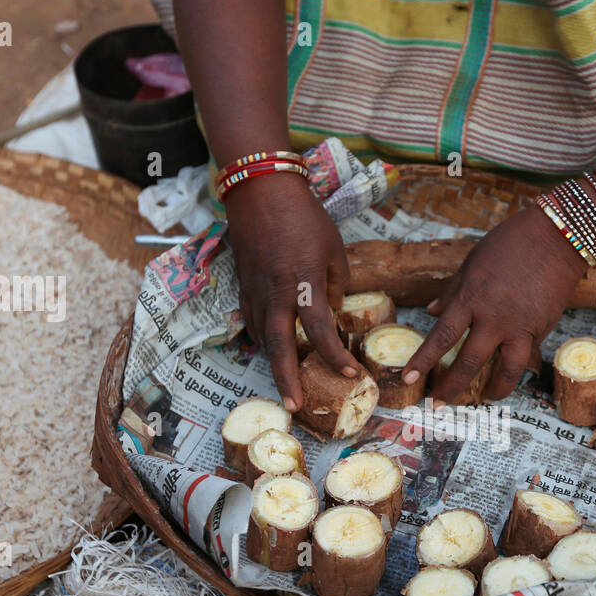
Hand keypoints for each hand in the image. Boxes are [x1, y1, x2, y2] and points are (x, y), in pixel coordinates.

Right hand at [226, 172, 357, 410]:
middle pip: (279, 345)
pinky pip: (251, 321)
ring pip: (262, 337)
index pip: (321, 330)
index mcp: (304, 282)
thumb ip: (336, 284)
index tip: (352, 373)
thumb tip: (335, 310)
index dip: (337, 355)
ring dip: (274, 364)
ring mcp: (255, 291)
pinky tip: (270, 351)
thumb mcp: (334, 249)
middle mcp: (276, 293)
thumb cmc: (304, 216)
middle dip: (287, 378)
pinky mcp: (243, 286)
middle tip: (295, 405)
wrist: (260, 191)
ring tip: (285, 388)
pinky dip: (260, 340)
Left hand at [402, 206, 588, 403]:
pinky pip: (525, 353)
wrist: (558, 237)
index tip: (408, 380)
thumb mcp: (472, 262)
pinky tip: (508, 369)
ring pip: (505, 371)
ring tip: (484, 399)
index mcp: (471, 298)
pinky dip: (514, 363)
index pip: (441, 337)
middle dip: (451, 387)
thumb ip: (452, 291)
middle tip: (438, 404)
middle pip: (469, 362)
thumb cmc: (510, 243)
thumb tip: (431, 311)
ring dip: (493, 390)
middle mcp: (494, 317)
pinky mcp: (541, 328)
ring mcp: (520, 325)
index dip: (423, 362)